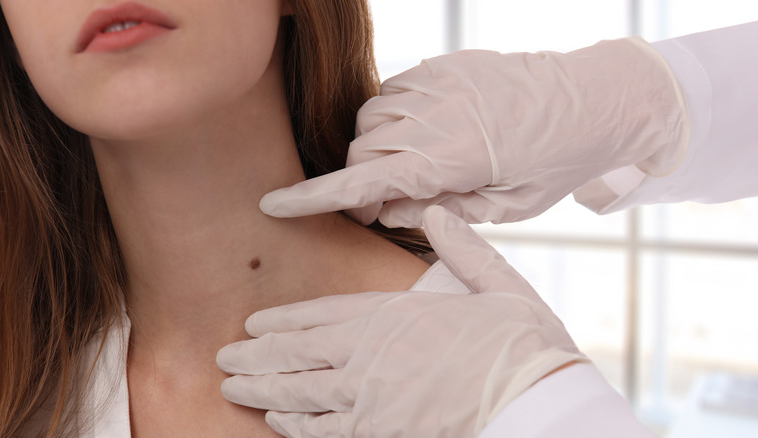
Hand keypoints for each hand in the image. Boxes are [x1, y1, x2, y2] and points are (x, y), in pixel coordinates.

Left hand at [217, 206, 585, 437]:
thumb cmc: (521, 345)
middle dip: (257, 357)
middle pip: (299, 355)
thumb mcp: (497, 285)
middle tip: (223, 359)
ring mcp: (373, 399)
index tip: (253, 324)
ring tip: (232, 389)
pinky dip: (298, 428)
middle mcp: (372, 357)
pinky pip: (328, 432)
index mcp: (394, 317)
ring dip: (264, 391)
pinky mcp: (383, 432)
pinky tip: (277, 424)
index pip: (323, 314)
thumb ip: (462, 249)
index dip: (283, 320)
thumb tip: (438, 213)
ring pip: (302, 394)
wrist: (534, 405)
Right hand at [259, 37, 687, 226]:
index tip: (273, 205)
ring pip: (371, 120)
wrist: (597, 100)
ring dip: (375, 149)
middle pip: (361, 152)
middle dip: (357, 182)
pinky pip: (394, 93)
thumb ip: (437, 208)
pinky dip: (394, 119)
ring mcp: (439, 83)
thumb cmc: (556, 164)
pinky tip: (422, 134)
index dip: (313, 197)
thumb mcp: (503, 207)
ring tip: (410, 167)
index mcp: (453, 158)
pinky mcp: (445, 65)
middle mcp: (437, 115)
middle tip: (382, 205)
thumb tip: (383, 207)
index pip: (363, 181)